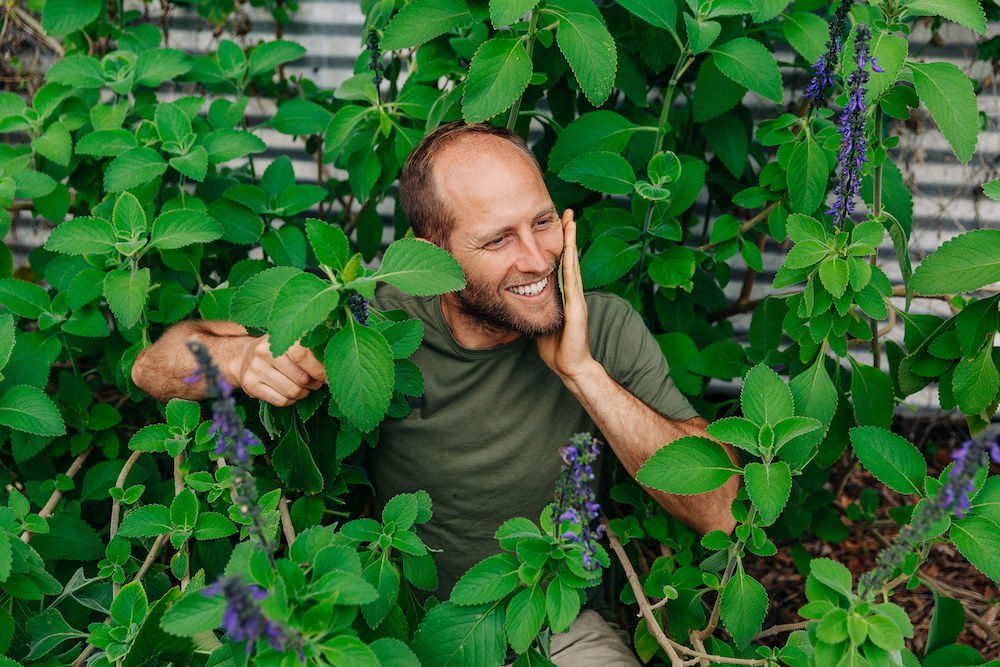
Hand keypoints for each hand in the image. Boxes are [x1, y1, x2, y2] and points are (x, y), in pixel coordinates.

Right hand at [234, 337, 325, 406]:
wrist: (242, 357)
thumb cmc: (277, 351)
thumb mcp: (291, 343)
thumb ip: (311, 350)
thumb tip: (335, 367)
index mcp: (279, 338)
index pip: (303, 355)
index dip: (319, 369)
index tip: (328, 376)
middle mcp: (265, 352)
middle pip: (301, 377)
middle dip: (314, 384)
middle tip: (316, 383)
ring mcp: (256, 369)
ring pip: (292, 391)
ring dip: (303, 394)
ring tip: (304, 388)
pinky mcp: (251, 385)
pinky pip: (281, 401)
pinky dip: (291, 400)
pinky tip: (290, 394)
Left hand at [537, 209, 597, 381]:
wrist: (570, 367)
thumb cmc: (556, 347)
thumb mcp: (540, 320)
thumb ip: (535, 306)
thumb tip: (519, 296)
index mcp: (563, 295)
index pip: (561, 263)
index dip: (560, 243)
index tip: (558, 223)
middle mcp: (572, 293)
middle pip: (570, 258)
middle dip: (569, 235)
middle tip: (569, 212)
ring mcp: (576, 300)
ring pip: (573, 265)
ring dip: (572, 243)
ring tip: (571, 223)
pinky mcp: (576, 311)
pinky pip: (572, 284)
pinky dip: (571, 266)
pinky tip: (569, 252)